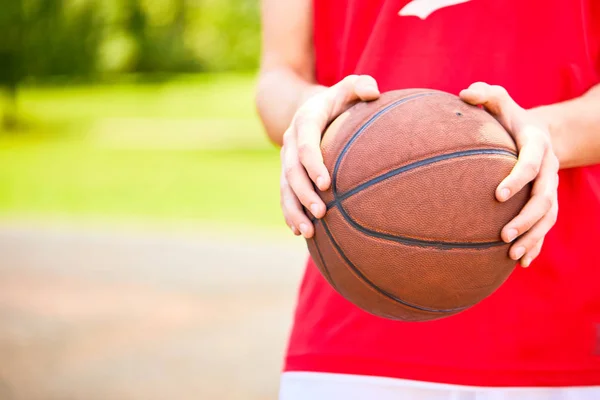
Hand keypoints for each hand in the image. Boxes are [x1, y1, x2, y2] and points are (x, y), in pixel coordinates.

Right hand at [280, 75, 379, 237]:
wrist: (312, 107)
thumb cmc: (339, 100)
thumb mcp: (349, 87)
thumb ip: (361, 85)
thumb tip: (373, 92)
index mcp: (305, 121)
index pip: (305, 144)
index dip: (313, 164)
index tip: (327, 184)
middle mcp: (291, 141)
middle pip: (292, 172)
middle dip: (304, 194)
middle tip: (321, 213)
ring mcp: (287, 159)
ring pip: (285, 188)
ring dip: (294, 211)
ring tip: (308, 232)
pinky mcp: (288, 173)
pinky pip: (285, 196)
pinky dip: (290, 214)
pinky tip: (300, 232)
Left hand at [460, 82, 559, 267]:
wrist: (535, 132)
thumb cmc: (508, 118)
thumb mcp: (499, 100)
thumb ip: (484, 94)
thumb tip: (464, 94)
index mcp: (537, 144)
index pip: (531, 163)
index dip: (517, 179)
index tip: (497, 196)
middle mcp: (549, 168)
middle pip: (544, 198)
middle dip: (526, 219)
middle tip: (503, 236)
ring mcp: (550, 187)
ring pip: (548, 218)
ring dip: (532, 238)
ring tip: (512, 256)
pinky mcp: (546, 203)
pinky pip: (546, 227)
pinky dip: (536, 245)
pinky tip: (521, 263)